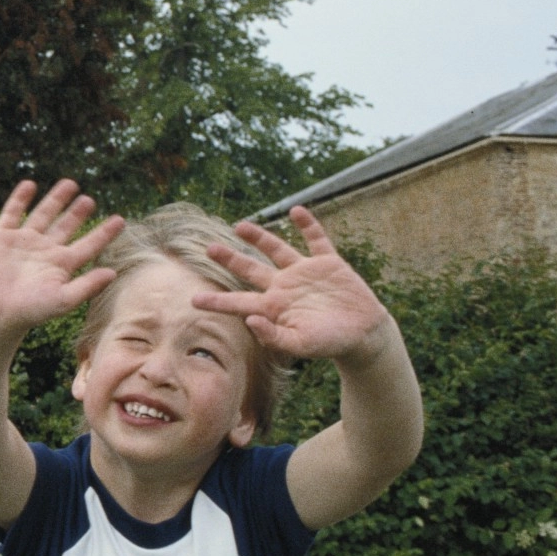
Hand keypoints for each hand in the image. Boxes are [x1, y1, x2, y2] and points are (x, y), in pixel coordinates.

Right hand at [0, 179, 123, 333]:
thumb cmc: (31, 311)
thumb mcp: (63, 300)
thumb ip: (88, 286)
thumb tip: (114, 273)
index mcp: (62, 264)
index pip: (88, 244)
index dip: (104, 233)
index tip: (120, 220)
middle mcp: (45, 250)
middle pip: (66, 226)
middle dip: (78, 212)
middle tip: (90, 200)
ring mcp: (24, 242)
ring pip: (43, 214)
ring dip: (55, 199)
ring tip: (70, 184)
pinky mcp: (3, 237)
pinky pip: (13, 213)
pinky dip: (20, 199)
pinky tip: (29, 184)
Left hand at [194, 206, 394, 362]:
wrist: (363, 334)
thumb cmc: (329, 343)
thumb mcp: (300, 344)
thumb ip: (274, 336)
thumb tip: (249, 321)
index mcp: (273, 307)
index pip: (238, 302)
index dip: (217, 301)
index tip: (193, 300)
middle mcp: (284, 287)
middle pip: (250, 270)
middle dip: (230, 259)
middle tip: (208, 248)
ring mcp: (304, 273)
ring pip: (277, 250)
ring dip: (260, 237)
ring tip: (240, 225)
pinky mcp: (328, 263)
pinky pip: (316, 240)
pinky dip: (308, 225)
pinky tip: (296, 211)